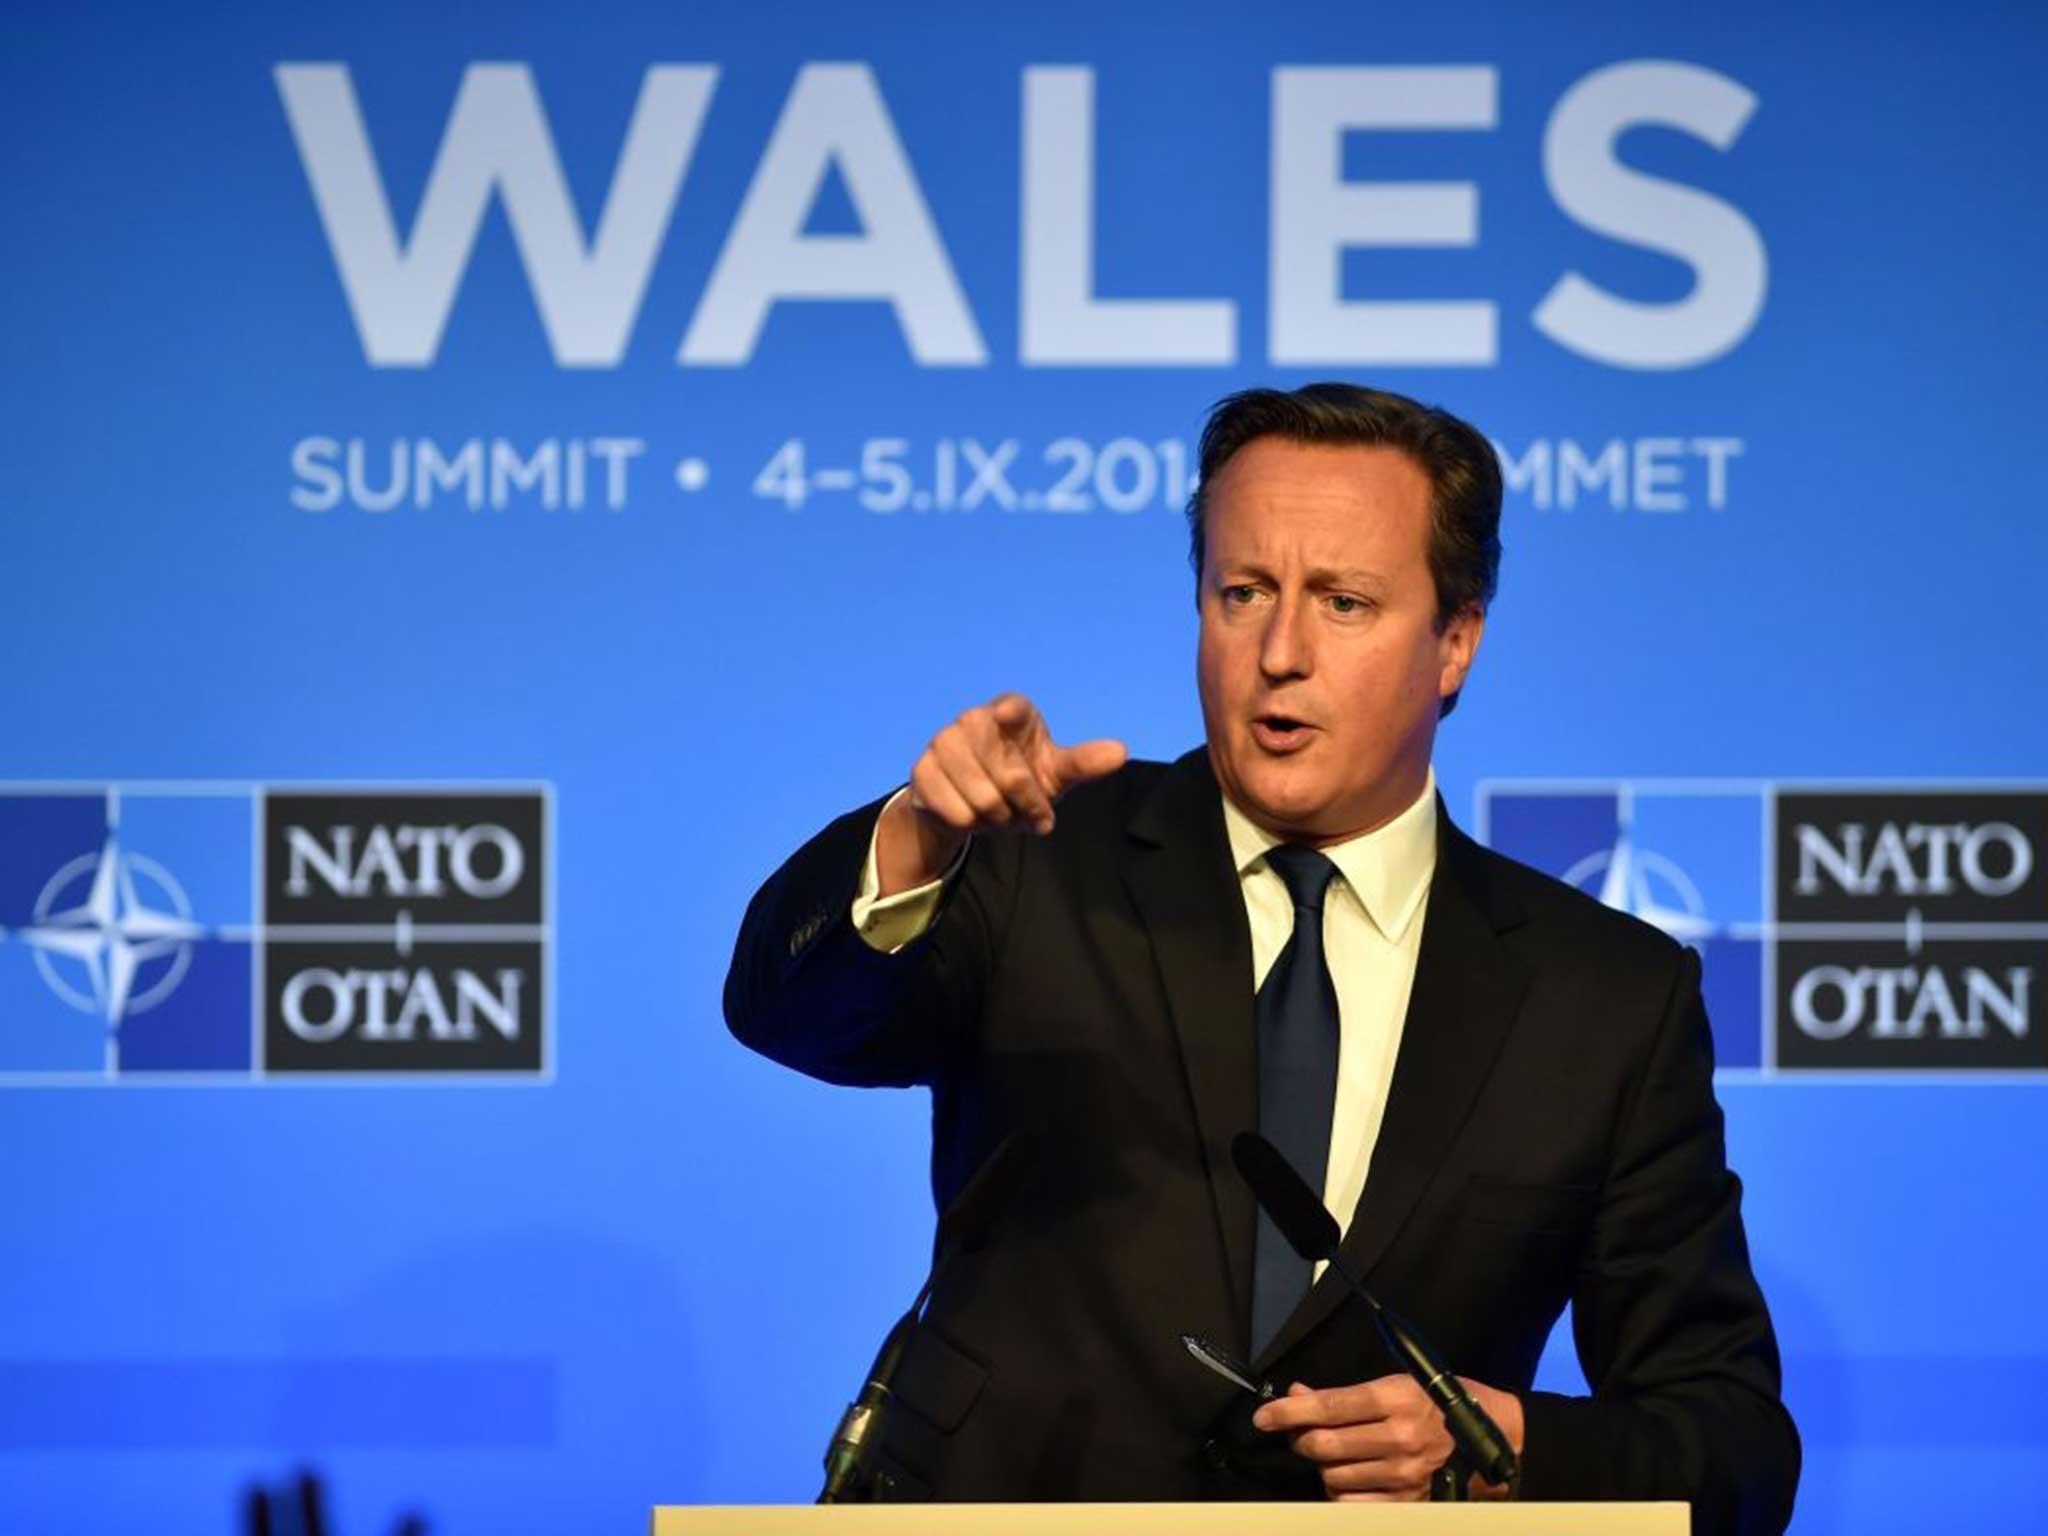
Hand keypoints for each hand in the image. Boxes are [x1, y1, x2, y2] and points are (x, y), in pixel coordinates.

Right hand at [876, 693, 1126, 894]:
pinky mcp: (921, 771)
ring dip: (998, 818)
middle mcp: (972, 718)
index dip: (1013, 718)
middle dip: (1025, 804)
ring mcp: (942, 742)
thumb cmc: (1022, 779)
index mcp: (1011, 710)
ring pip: (981, 798)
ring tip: (1000, 813)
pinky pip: (955, 811)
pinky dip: (971, 824)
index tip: (1014, 726)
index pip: (1014, 709)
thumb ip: (1084, 763)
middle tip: (1029, 815)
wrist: (970, 805)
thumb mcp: (1055, 773)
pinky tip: (972, 816)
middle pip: (1008, 774)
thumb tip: (1121, 752)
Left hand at [1251, 1375, 1522, 1501]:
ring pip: (1333, 1476)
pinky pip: (1352, 1503)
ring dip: (1324, 1466)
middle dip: (1302, 1439)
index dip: (1289, 1412)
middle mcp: (1401, 1436)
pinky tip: (1351, 1477)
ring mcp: (1407, 1473)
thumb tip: (1295, 1394)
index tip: (1263, 1417)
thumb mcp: (1395, 1384)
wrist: (1494, 1438)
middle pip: (1324, 1445)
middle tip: (1300, 1434)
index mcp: (1397, 1398)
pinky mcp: (1411, 1501)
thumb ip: (1342, 1395)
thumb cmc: (1437, 1402)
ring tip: (1336, 1454)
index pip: (1329, 1406)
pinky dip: (1341, 1492)